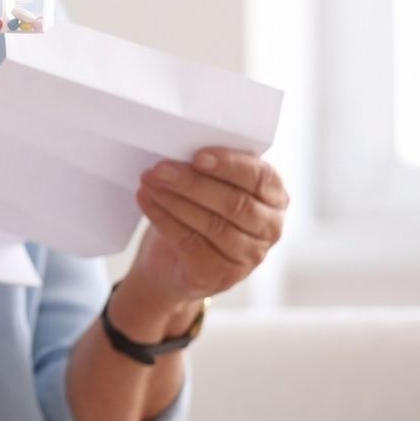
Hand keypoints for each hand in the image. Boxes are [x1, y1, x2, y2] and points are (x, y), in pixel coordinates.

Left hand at [129, 147, 288, 306]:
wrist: (175, 260)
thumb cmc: (198, 208)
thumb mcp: (210, 183)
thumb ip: (209, 167)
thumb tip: (180, 146)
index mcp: (274, 197)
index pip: (261, 178)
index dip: (230, 166)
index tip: (197, 156)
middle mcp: (269, 229)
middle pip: (234, 204)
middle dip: (192, 183)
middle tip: (159, 168)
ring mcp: (248, 256)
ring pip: (212, 224)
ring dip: (174, 199)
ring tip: (148, 181)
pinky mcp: (220, 274)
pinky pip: (190, 243)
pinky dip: (163, 218)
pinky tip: (145, 200)